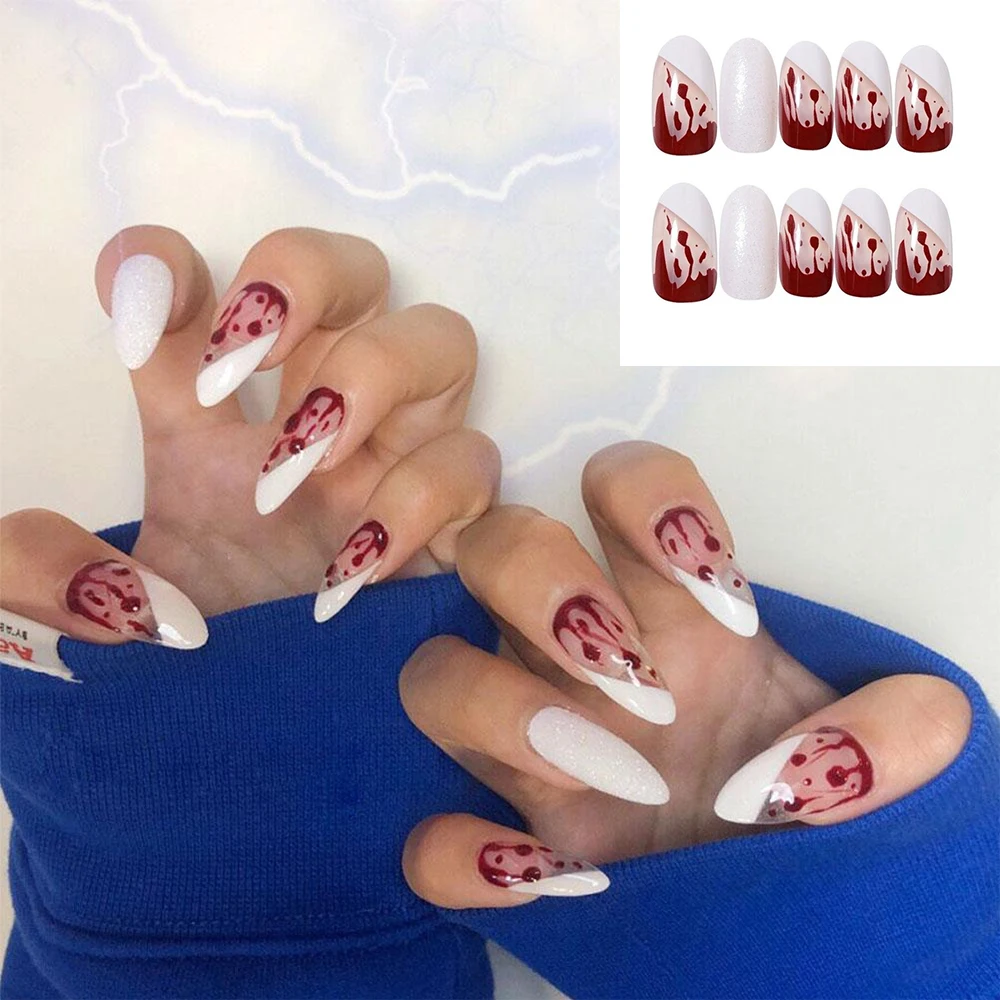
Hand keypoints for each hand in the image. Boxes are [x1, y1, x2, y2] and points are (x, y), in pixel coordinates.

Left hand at [1, 226, 496, 657]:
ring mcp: (388, 467)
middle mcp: (307, 420)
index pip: (197, 291)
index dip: (169, 266)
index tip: (140, 318)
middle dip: (306, 278)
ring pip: (440, 341)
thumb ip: (35, 577)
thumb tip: (99, 570)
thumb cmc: (179, 681)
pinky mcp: (450, 534)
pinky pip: (472, 470)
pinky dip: (417, 499)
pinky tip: (351, 568)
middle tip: (242, 365)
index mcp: (207, 422)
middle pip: (353, 270)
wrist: (263, 758)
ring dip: (370, 377)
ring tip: (298, 468)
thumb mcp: (72, 627)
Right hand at [398, 442, 970, 905]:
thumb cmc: (793, 804)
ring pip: (432, 673)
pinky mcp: (502, 838)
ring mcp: (527, 742)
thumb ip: (884, 740)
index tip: (706, 587)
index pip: (620, 484)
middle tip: (632, 679)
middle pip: (495, 544)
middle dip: (541, 583)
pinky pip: (428, 836)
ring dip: (498, 709)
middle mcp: (577, 654)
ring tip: (609, 780)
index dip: (643, 498)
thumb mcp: (852, 766)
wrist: (756, 906)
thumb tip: (929, 720)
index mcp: (664, 609)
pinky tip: (539, 876)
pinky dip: (462, 855)